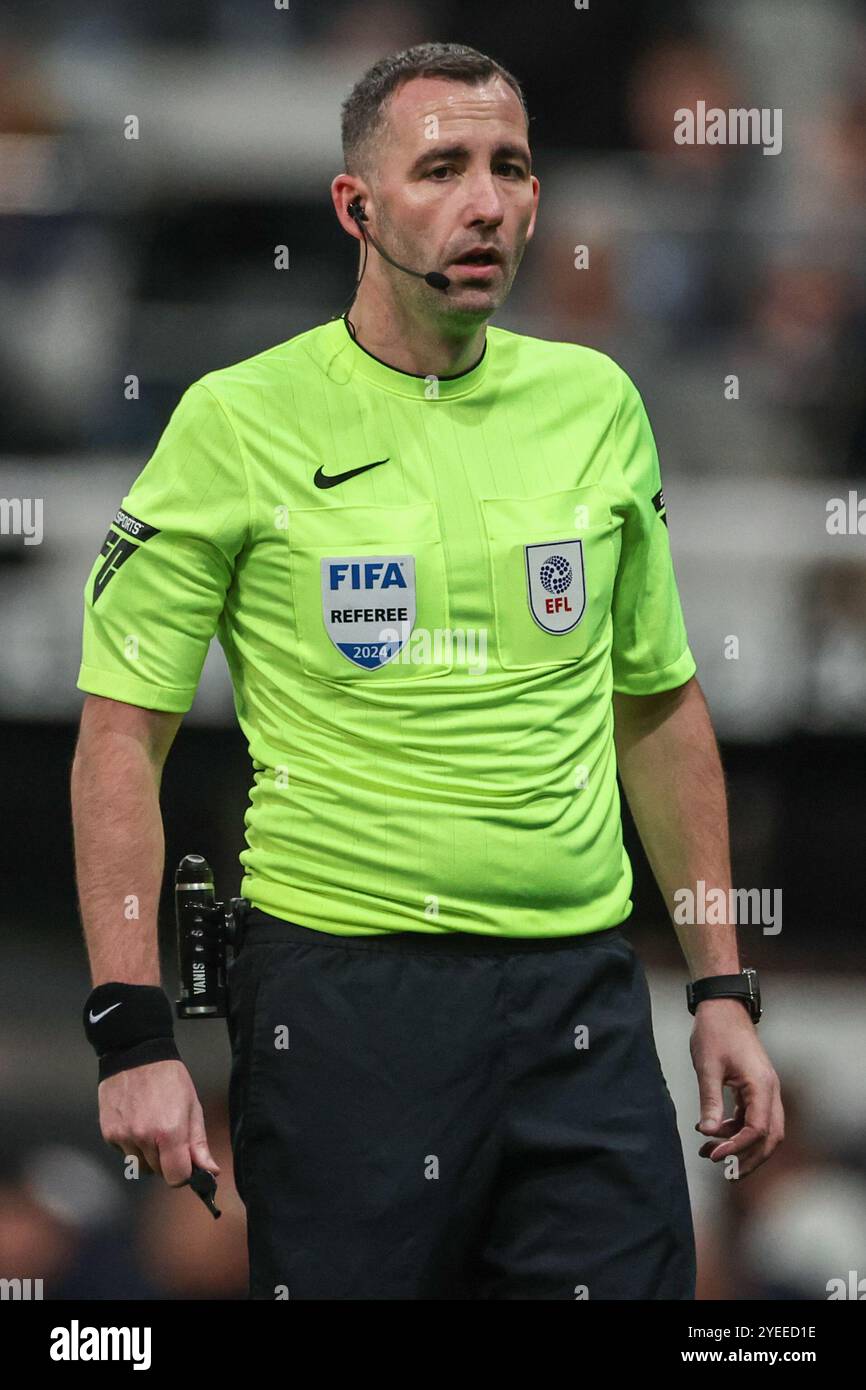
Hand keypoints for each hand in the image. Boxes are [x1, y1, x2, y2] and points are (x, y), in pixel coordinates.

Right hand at [98, 1058, 219, 1186]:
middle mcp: (144, 1138)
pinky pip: (124, 1153)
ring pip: (139, 1166)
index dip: (183, 1173)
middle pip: (158, 1173)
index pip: (176, 1178)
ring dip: (148, 1156)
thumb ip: (199, 1144)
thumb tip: (211, 1172)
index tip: (185, 1161)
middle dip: (166, 1161)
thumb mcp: (192, 1107)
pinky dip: (132, 1145)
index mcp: (170, 1132)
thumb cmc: (170, 1079)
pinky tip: (136, 1121)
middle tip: (169, 1135)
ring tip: (151, 1127)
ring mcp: (124, 1137)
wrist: (135, 1055)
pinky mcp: (109, 1134)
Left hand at [690, 998, 783, 1176]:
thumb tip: (709, 1132)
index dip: (738, 1147)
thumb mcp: (707, 1066)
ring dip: (742, 1146)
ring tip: (710, 1154)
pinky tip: (712, 1132)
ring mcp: (765, 1089)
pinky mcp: (755, 1088)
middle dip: (749, 1158)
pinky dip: (737, 1130)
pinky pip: (752, 1117)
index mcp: (761, 1085)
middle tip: (725, 1173)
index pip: (758, 1129)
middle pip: (770, 1137)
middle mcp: (770, 1090)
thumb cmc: (715, 1032)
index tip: (714, 1155)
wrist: (722, 1007)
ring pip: (763, 1130)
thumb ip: (710, 1101)